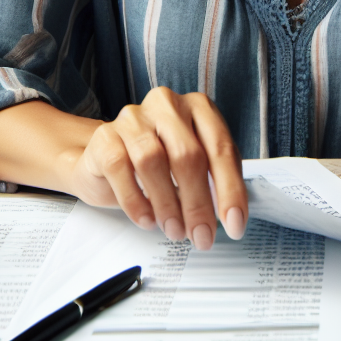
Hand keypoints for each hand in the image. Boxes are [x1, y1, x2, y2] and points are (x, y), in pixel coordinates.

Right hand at [68, 87, 247, 249]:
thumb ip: (214, 181)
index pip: (221, 147)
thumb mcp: (194, 163)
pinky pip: (121, 169)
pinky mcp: (105, 137)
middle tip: (202, 235)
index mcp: (198, 107)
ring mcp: (134, 118)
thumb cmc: (159, 159)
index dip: (230, 189)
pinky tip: (147, 219)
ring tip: (175, 230)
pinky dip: (136, 201)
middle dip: (198, 203)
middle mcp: (167, 105)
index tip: (234, 223)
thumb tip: (231, 217)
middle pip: (188, 155)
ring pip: (153, 161)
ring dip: (167, 205)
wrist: (105, 156)